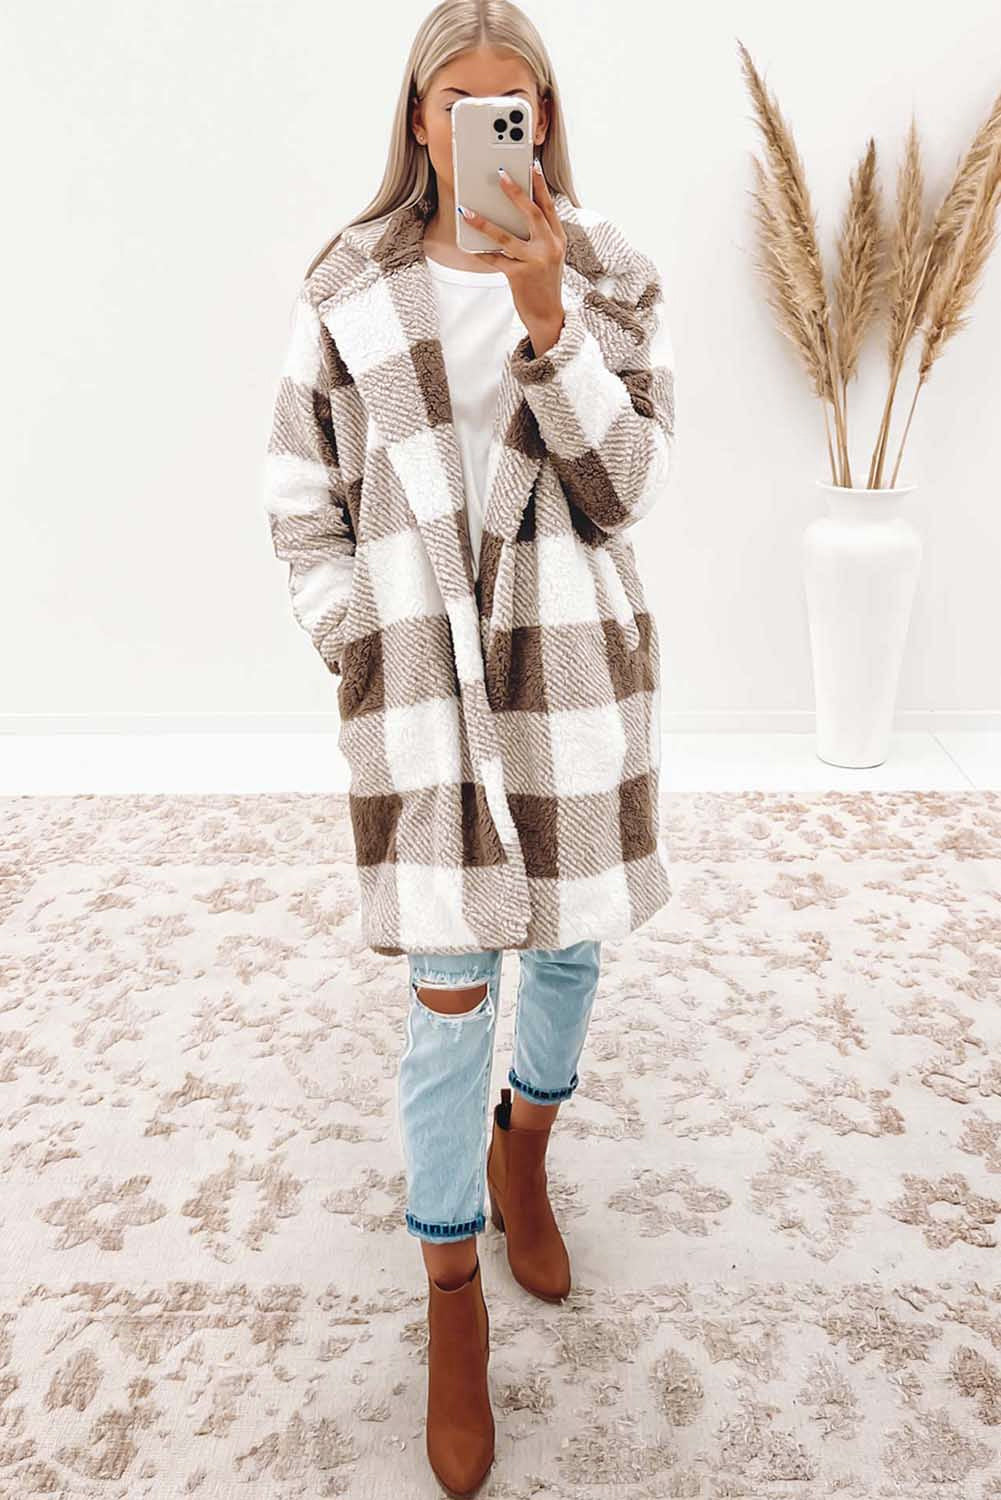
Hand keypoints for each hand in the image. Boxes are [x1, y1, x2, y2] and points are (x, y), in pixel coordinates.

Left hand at [459, 160, 566, 355]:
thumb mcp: (549, 257)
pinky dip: (481, 252)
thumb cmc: (543, 283)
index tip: (531, 165)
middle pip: (531, 213)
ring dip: (484, 222)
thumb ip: (538, 237)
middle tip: (500, 174)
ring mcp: (535, 261)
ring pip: (506, 236)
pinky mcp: (520, 276)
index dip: (540, 185)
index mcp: (558, 239)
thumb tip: (514, 215)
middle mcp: (550, 247)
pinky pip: (496, 259)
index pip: (548, 207)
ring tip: (467, 211)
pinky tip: (469, 245)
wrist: (548, 316)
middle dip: (515, 191)